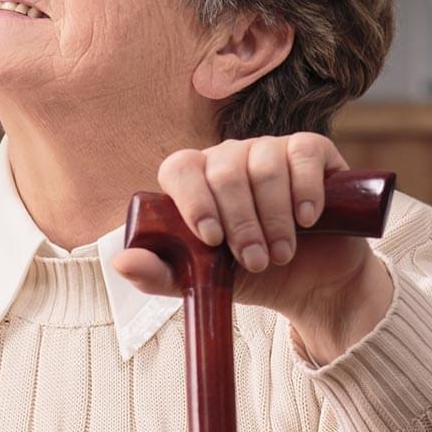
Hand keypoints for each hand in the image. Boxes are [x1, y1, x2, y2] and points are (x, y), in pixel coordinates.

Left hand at [111, 133, 394, 359]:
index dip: (193, 201)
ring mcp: (268, 149)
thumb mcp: (201, 281)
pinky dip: (305, 189)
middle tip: (256, 262)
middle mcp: (227, 157)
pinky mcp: (309, 150)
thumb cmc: (249, 274)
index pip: (179, 168)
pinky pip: (302, 154)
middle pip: (224, 172)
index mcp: (193, 180)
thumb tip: (120, 262)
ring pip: (264, 167)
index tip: (211, 240)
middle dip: (241, 224)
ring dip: (274, 219)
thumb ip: (159, 274)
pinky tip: (307, 218)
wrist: (311, 283)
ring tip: (281, 254)